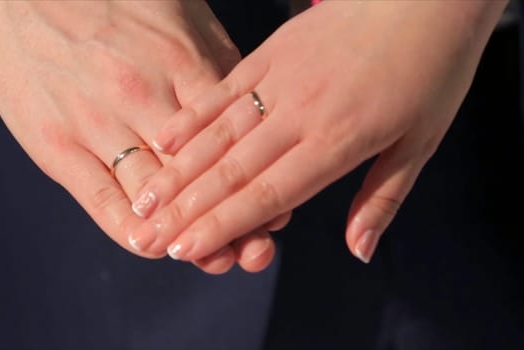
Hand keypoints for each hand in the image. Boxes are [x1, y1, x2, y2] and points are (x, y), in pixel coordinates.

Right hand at [0, 0, 276, 271]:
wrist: (25, 1)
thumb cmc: (117, 12)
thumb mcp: (180, 21)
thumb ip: (218, 69)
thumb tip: (254, 114)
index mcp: (181, 64)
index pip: (228, 136)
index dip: (254, 178)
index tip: (277, 211)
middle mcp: (141, 96)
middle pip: (195, 173)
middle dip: (228, 217)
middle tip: (255, 252)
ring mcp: (96, 122)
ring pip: (152, 193)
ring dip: (186, 232)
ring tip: (215, 259)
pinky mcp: (58, 145)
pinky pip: (101, 199)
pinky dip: (129, 228)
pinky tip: (151, 246)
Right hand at [128, 0, 507, 265]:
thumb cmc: (431, 68)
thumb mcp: (422, 142)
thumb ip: (382, 200)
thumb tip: (360, 252)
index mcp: (339, 140)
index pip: (268, 193)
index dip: (224, 224)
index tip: (186, 249)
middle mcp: (300, 113)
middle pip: (232, 169)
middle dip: (187, 209)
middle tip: (148, 237)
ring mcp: (280, 80)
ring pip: (218, 134)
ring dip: (178, 170)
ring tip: (144, 199)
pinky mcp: (270, 54)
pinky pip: (222, 91)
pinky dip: (191, 118)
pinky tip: (162, 141)